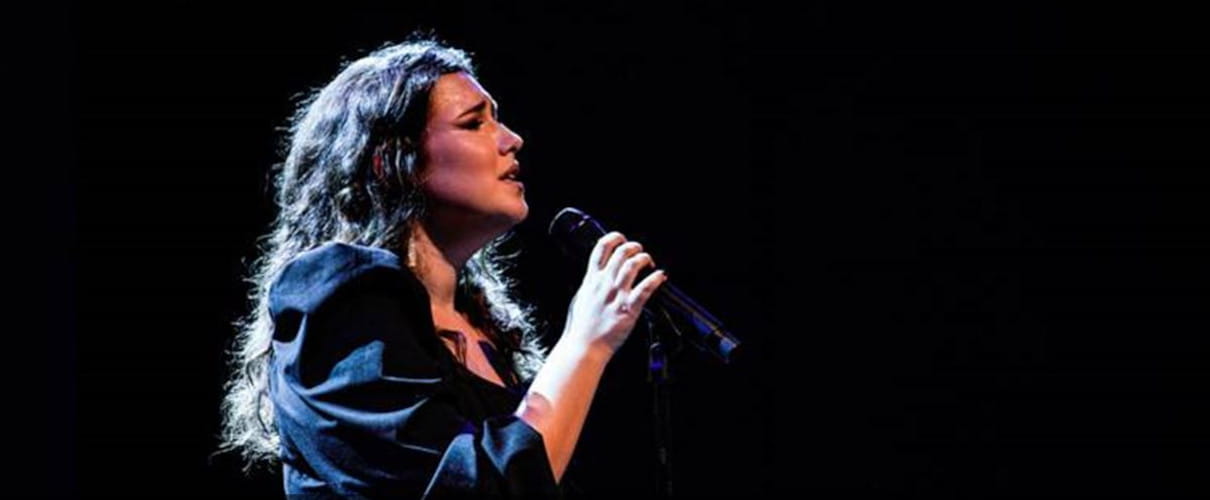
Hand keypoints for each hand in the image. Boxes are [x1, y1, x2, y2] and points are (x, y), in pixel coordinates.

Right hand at [562, 231, 669, 358]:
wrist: (584, 347)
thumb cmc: (581, 327)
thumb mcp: (580, 298)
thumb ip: (590, 285)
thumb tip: (596, 277)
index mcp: (591, 280)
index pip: (601, 248)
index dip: (614, 238)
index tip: (621, 239)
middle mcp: (604, 283)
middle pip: (621, 252)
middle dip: (633, 247)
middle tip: (639, 252)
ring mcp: (616, 295)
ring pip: (633, 265)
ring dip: (644, 259)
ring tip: (649, 262)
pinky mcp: (628, 309)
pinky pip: (645, 288)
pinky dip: (655, 279)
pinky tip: (660, 276)